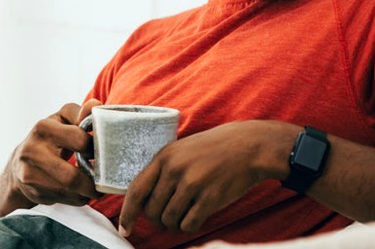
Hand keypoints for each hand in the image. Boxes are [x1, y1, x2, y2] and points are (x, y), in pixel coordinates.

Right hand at [9, 99, 103, 206]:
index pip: (79, 140)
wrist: (21, 162)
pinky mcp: (32, 192)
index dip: (94, 147)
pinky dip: (78, 198)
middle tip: (106, 176)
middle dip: (94, 178)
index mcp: (43, 128)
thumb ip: (81, 112)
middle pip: (71, 176)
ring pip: (68, 190)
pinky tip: (83, 191)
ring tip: (98, 186)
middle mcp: (31, 152)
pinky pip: (63, 199)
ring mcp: (29, 175)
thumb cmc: (52, 135)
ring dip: (88, 191)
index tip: (100, 150)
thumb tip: (95, 105)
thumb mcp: (64, 118)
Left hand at [119, 120, 293, 236]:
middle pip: (152, 211)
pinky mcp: (209, 197)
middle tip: (171, 215)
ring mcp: (192, 183)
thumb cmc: (216, 148)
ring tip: (187, 213)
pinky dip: (190, 225)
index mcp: (166, 156)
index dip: (127, 214)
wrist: (249, 145)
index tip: (124, 228)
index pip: (136, 191)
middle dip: (159, 219)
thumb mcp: (184, 149)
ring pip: (169, 220)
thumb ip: (164, 169)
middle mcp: (175, 169)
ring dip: (175, 223)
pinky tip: (199, 214)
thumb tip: (142, 199)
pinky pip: (188, 224)